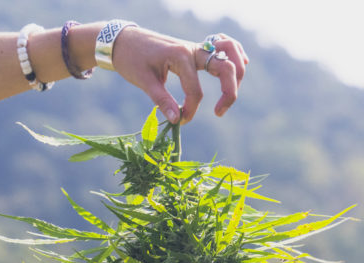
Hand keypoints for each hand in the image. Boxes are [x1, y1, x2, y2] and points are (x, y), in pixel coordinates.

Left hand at [111, 28, 248, 124]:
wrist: (123, 40)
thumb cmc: (131, 59)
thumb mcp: (144, 81)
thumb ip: (162, 100)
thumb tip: (177, 120)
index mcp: (180, 56)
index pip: (196, 90)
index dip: (191, 110)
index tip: (181, 121)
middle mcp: (193, 49)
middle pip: (225, 68)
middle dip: (229, 92)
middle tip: (219, 112)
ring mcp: (196, 47)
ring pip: (230, 52)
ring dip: (238, 70)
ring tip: (231, 92)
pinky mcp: (196, 49)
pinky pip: (223, 45)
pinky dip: (234, 53)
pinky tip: (239, 65)